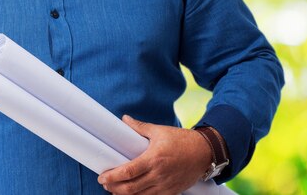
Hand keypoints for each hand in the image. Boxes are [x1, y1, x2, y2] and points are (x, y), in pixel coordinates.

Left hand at [97, 115, 211, 194]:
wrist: (204, 152)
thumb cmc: (182, 140)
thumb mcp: (159, 131)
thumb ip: (140, 127)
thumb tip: (125, 120)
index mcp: (154, 159)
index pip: (128, 172)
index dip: (113, 176)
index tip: (102, 176)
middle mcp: (158, 175)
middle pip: (130, 189)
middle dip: (114, 188)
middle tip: (105, 183)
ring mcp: (165, 186)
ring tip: (114, 189)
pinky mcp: (171, 192)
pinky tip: (132, 194)